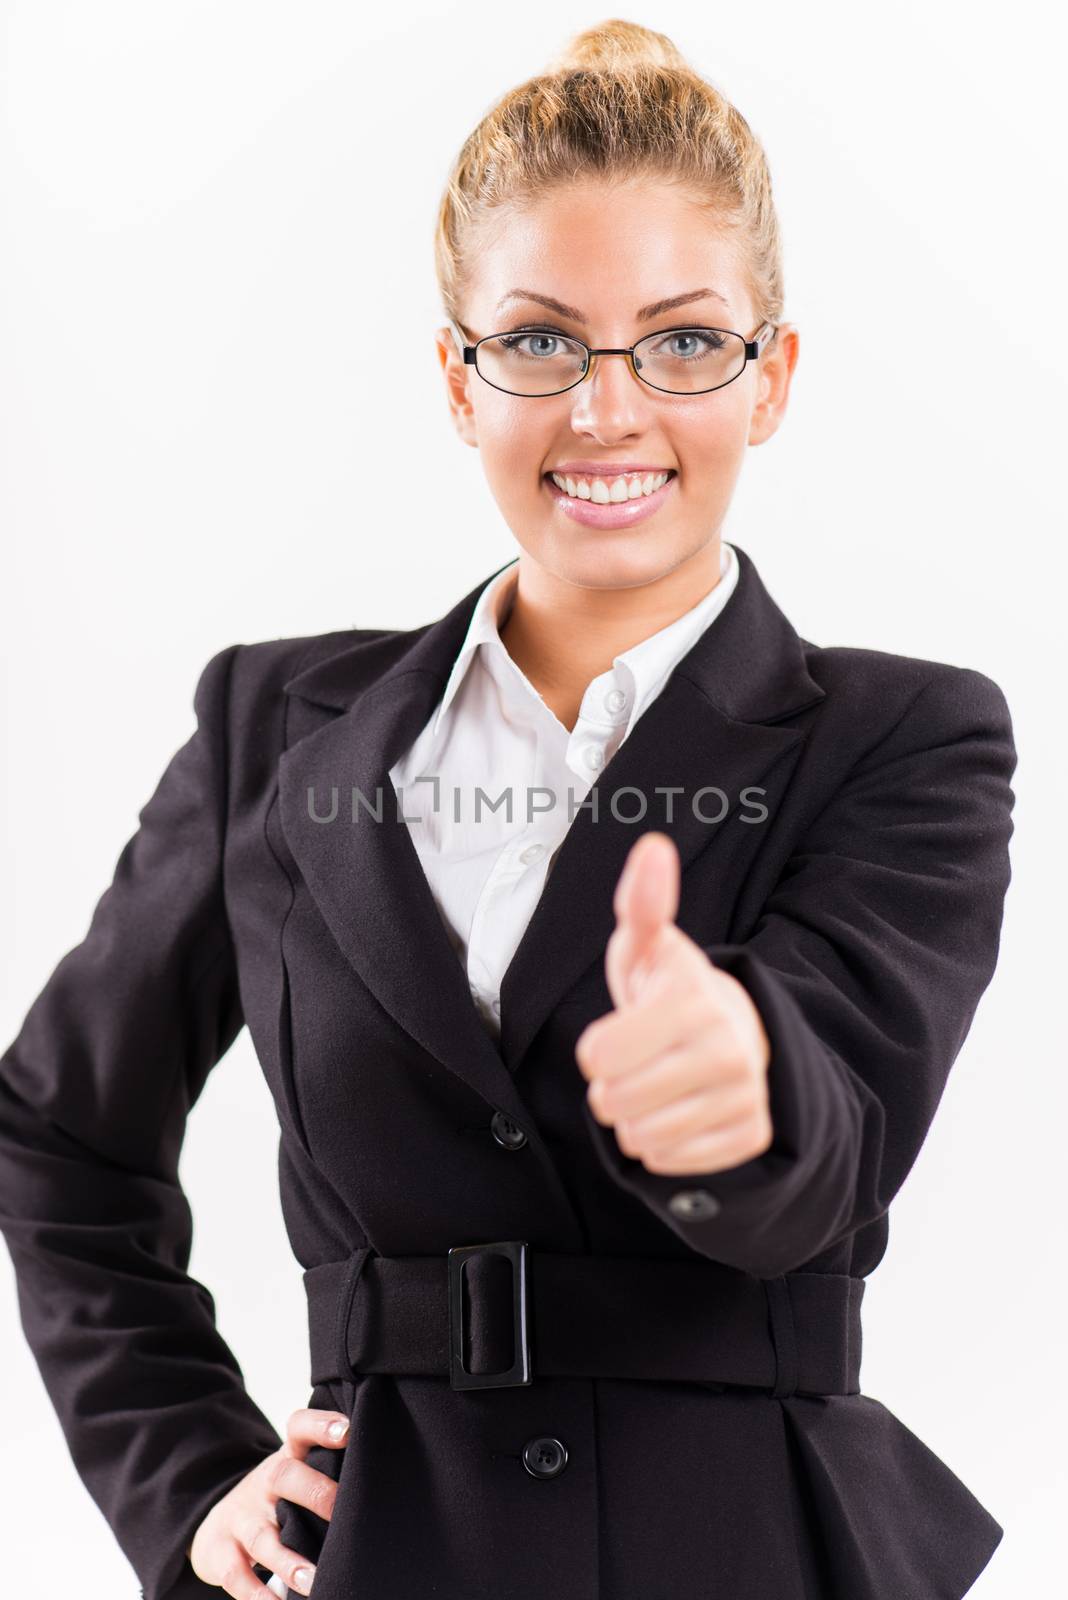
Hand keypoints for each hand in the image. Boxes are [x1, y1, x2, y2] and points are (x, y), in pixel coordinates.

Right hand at [187, 1406, 350, 1595]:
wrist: (218, 1522)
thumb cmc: (279, 1500)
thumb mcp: (297, 1476)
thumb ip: (329, 1475)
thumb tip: (384, 1486)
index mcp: (287, 1459)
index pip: (300, 1428)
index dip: (321, 1424)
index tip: (348, 1431)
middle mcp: (264, 1484)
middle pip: (284, 1477)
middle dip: (315, 1494)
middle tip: (342, 1514)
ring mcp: (242, 1517)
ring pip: (262, 1535)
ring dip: (288, 1560)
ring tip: (314, 1581)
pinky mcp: (222, 1552)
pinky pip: (236, 1573)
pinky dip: (255, 1594)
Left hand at [575, 831, 772, 1175]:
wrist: (740, 1035)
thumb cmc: (674, 992)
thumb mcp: (651, 946)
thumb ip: (644, 902)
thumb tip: (653, 847)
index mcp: (694, 1000)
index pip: (595, 1056)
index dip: (595, 1048)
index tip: (621, 1031)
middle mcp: (729, 1048)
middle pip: (613, 1102)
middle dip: (612, 1087)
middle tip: (639, 1063)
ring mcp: (744, 1095)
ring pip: (641, 1138)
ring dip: (635, 1119)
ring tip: (658, 1087)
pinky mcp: (750, 1135)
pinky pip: (670, 1162)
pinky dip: (664, 1145)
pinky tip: (680, 1112)